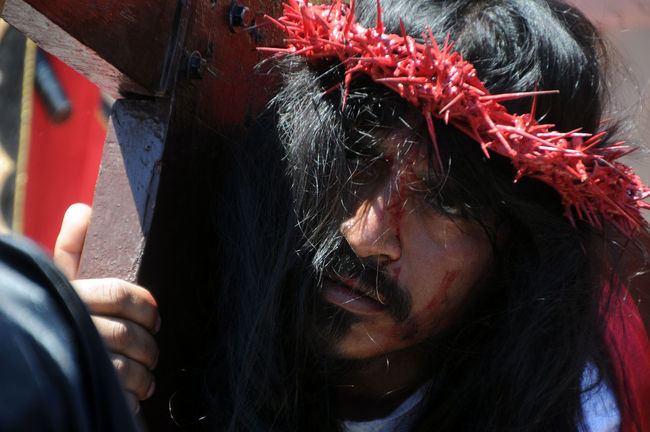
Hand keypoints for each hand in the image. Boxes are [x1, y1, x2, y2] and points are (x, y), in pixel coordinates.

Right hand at [54, 204, 160, 411]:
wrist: (37, 364)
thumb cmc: (62, 313)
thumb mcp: (63, 281)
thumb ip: (74, 248)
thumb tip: (83, 210)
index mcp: (69, 298)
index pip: (115, 292)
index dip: (142, 303)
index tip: (153, 314)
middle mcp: (71, 330)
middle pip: (125, 333)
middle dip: (147, 340)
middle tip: (153, 340)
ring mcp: (78, 364)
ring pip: (126, 367)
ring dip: (144, 367)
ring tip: (146, 366)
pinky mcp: (88, 392)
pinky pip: (123, 394)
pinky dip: (137, 392)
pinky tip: (138, 389)